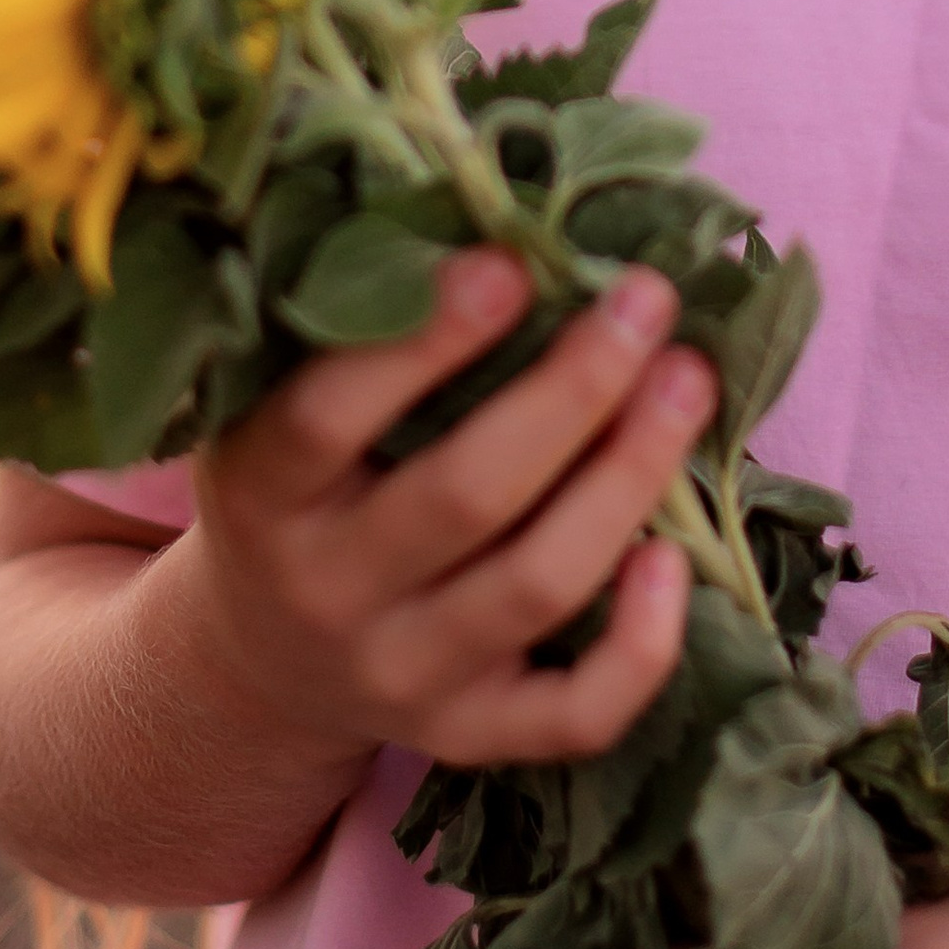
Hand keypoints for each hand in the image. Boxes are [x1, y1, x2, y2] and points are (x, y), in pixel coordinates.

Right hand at [176, 249, 710, 778]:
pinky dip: (639, 646)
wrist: (261, 657)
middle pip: (465, 496)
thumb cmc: (300, 484)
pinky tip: (677, 559)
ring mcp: (401, 677)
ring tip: (688, 381)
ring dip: (629, 476)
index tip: (512, 261)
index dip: (425, 339)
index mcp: (260, 491)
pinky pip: (572, 715)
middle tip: (646, 301)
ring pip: (536, 587)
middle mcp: (325, 591)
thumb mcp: (277, 404)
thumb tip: (499, 210)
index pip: (330, 416)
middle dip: (573, 390)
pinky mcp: (469, 737)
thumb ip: (354, 327)